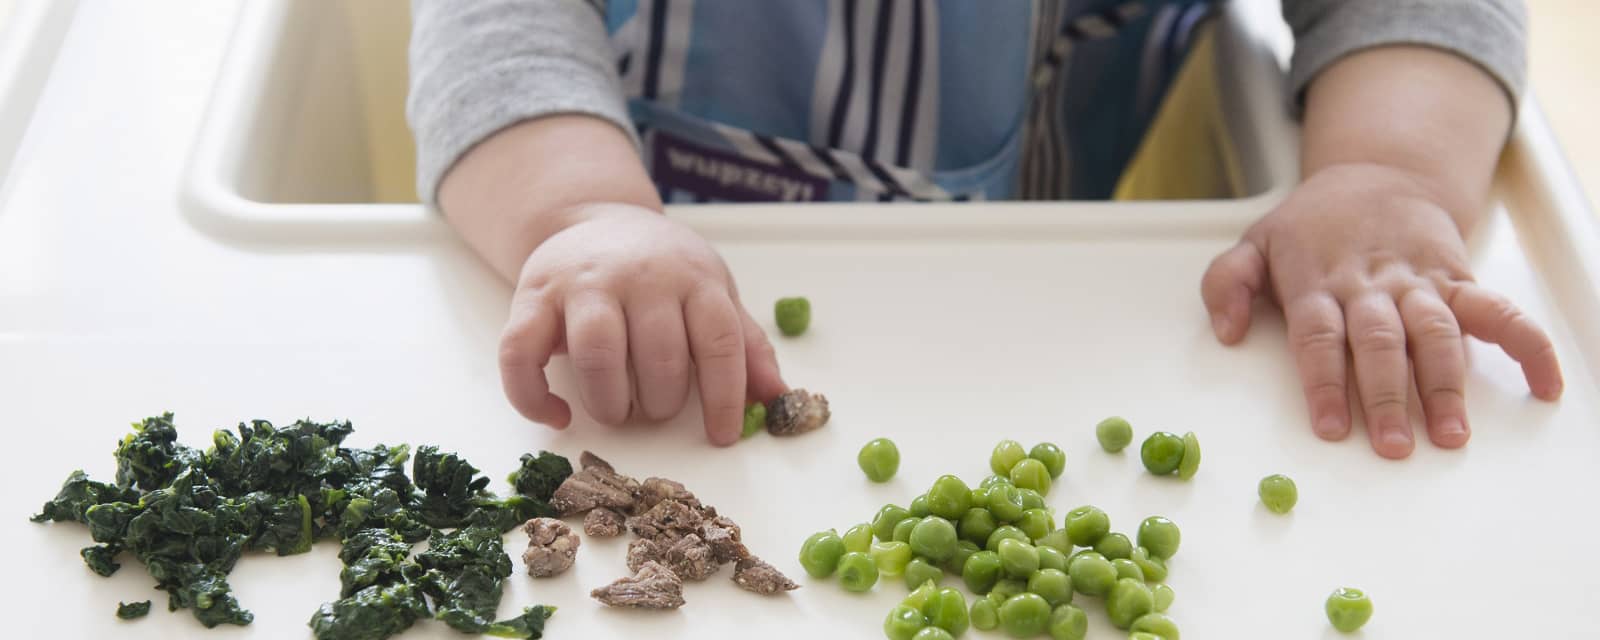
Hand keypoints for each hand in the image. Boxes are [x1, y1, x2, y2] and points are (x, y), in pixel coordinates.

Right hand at [497, 203, 786, 444]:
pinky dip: (534, 397)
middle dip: (662, 401)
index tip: (722, 435)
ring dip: (610, 401)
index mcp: (693, 278)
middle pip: (658, 353)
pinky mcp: (532, 296)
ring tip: (618, 412)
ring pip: (597, 352)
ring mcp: (582, 284)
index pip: (718, 341)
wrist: (594, 218)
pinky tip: (558, 415)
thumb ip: (744, 343)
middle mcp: (639, 276)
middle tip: (658, 412)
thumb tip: (778, 397)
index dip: (724, 396)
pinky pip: (521, 353)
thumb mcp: (713, 292)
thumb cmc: (663, 269)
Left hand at [1201, 163, 1562, 457]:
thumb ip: (1227, 283)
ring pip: (1436, 333)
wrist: (1380, 173)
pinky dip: (1527, 344)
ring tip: (1451, 434)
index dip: (1325, 382)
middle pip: (1380, 341)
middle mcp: (1370, 285)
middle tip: (1394, 445)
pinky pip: (1497, 312)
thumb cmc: (1312, 224)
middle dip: (1388, 395)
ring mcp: (1418, 283)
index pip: (1319, 337)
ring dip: (1446, 384)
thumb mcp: (1255, 242)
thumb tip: (1225, 331)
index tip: (1330, 427)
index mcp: (1317, 281)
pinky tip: (1543, 385)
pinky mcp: (1458, 280)